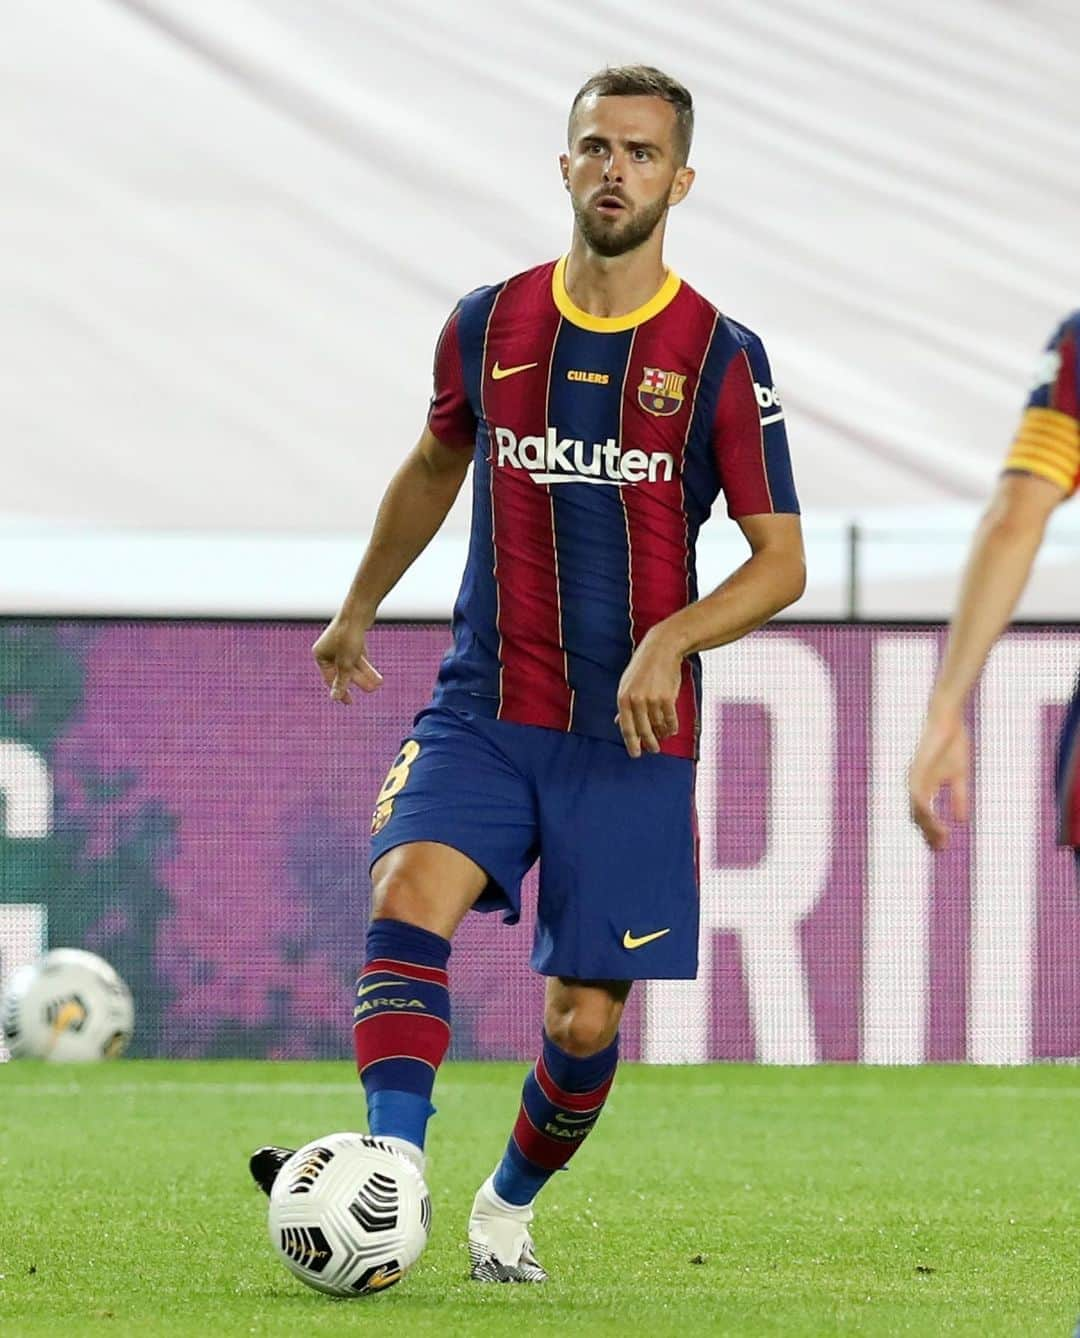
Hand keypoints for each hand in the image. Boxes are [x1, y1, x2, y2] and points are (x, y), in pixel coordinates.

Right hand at [312, 613, 382, 703]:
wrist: (359, 610)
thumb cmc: (348, 636)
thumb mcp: (345, 663)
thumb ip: (341, 681)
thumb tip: (335, 697)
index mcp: (320, 655)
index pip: (330, 678)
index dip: (341, 691)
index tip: (350, 702)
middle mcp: (328, 649)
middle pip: (343, 671)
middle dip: (358, 681)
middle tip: (371, 690)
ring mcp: (340, 644)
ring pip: (353, 664)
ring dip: (365, 674)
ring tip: (378, 683)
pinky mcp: (351, 639)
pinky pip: (358, 657)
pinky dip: (366, 665)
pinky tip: (376, 674)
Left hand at [615, 627, 682, 758]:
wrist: (661, 649)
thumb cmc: (642, 668)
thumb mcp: (627, 684)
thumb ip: (625, 705)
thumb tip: (619, 722)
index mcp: (623, 698)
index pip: (626, 728)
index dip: (632, 744)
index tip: (636, 755)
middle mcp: (636, 701)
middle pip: (643, 730)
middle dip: (649, 743)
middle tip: (654, 750)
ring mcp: (652, 699)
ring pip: (658, 725)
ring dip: (662, 733)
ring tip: (664, 736)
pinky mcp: (667, 697)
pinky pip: (670, 719)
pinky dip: (672, 726)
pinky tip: (672, 729)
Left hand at [908, 711, 969, 849]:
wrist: (947, 720)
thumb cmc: (952, 744)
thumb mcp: (959, 776)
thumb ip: (958, 796)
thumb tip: (962, 820)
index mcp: (924, 787)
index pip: (923, 816)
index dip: (932, 831)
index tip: (942, 847)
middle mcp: (915, 785)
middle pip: (916, 817)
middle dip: (928, 834)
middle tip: (940, 850)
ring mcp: (913, 778)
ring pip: (915, 809)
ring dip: (927, 826)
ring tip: (939, 840)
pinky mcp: (916, 769)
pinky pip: (917, 794)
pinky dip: (923, 808)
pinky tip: (932, 819)